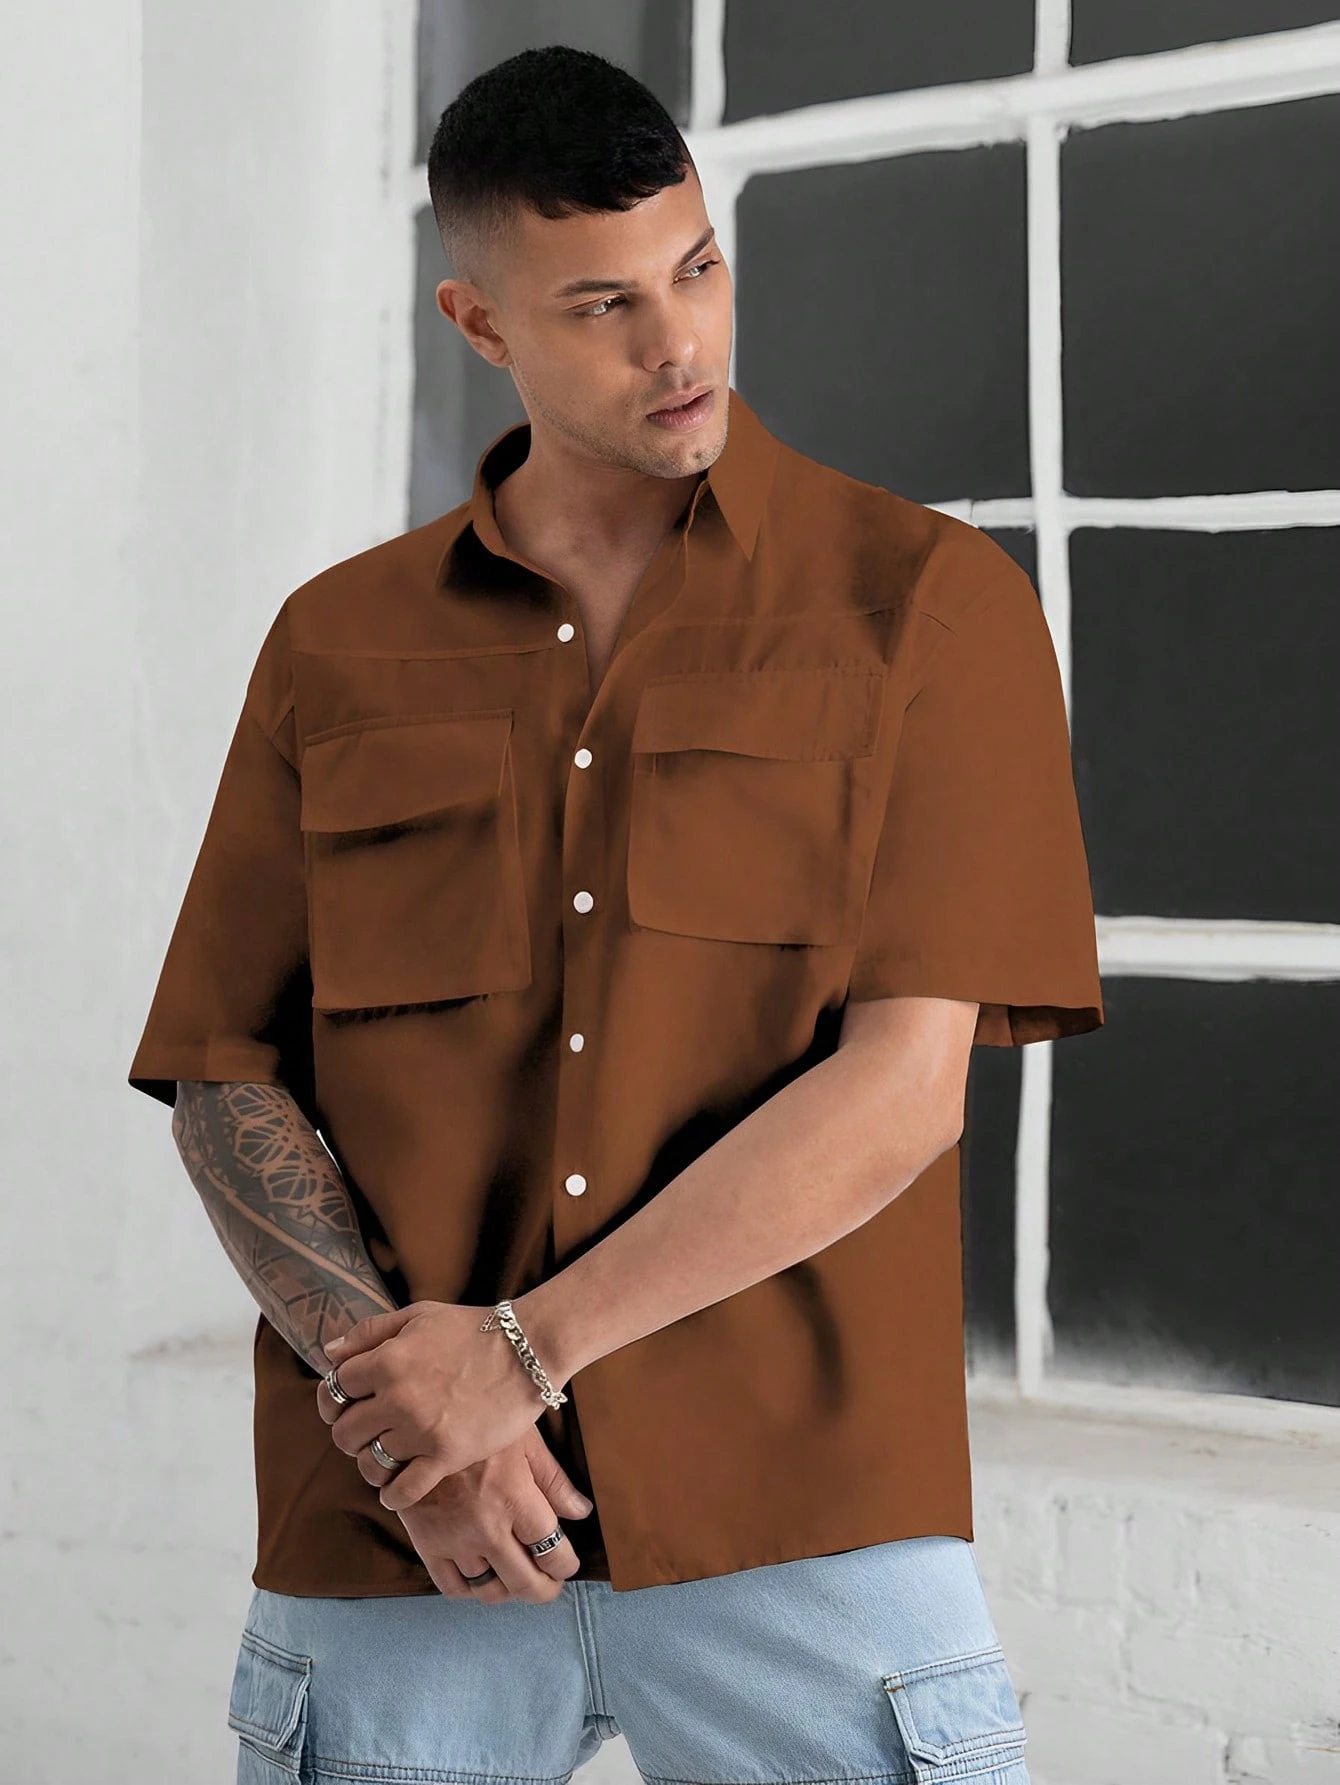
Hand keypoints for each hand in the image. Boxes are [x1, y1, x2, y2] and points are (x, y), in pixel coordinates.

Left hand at [316, 1300, 567, 1510]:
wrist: (529, 1350)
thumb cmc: (473, 1328)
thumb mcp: (419, 1315)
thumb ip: (371, 1331)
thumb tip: (329, 1353)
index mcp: (387, 1360)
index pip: (335, 1388)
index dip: (335, 1397)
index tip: (345, 1405)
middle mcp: (397, 1398)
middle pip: (344, 1431)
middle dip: (350, 1433)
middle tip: (366, 1432)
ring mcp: (421, 1430)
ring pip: (369, 1463)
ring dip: (370, 1463)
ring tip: (383, 1458)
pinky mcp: (447, 1456)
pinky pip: (402, 1491)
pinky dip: (393, 1495)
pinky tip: (396, 1489)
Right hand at [395, 1425, 593, 1603]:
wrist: (420, 1422)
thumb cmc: (479, 1424)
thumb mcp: (525, 1441)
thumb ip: (554, 1481)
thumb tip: (581, 1512)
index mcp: (516, 1499)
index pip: (552, 1552)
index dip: (566, 1565)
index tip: (567, 1564)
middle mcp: (487, 1528)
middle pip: (524, 1582)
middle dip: (544, 1590)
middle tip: (550, 1584)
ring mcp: (454, 1540)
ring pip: (489, 1590)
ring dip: (508, 1590)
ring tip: (516, 1576)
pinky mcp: (427, 1544)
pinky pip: (452, 1587)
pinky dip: (470, 1590)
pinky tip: (481, 1576)